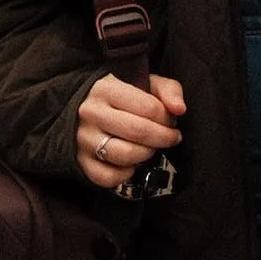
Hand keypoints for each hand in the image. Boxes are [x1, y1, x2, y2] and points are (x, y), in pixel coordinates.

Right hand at [76, 72, 185, 191]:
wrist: (81, 108)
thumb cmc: (121, 97)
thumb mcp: (145, 83)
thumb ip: (168, 90)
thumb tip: (180, 109)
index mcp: (106, 89)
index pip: (148, 108)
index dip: (167, 119)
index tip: (171, 121)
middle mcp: (90, 113)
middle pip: (138, 132)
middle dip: (163, 138)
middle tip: (171, 138)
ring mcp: (83, 138)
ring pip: (124, 155)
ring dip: (146, 155)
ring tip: (151, 148)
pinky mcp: (80, 160)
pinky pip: (107, 176)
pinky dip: (125, 175)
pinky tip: (131, 164)